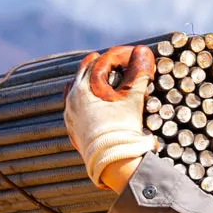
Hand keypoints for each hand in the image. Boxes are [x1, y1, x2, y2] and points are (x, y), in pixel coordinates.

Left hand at [64, 45, 153, 191]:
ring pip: (75, 90)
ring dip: (89, 83)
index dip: (118, 56)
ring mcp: (70, 115)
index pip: (100, 62)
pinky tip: (93, 104)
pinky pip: (74, 109)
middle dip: (100, 66)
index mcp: (83, 88)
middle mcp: (71, 99)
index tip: (131, 56)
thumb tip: (142, 51)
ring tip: (103, 82)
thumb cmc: (123, 128)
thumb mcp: (133, 98)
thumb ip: (138, 73)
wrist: (113, 161)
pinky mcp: (73, 130)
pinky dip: (84, 102)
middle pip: (84, 72)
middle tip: (115, 64)